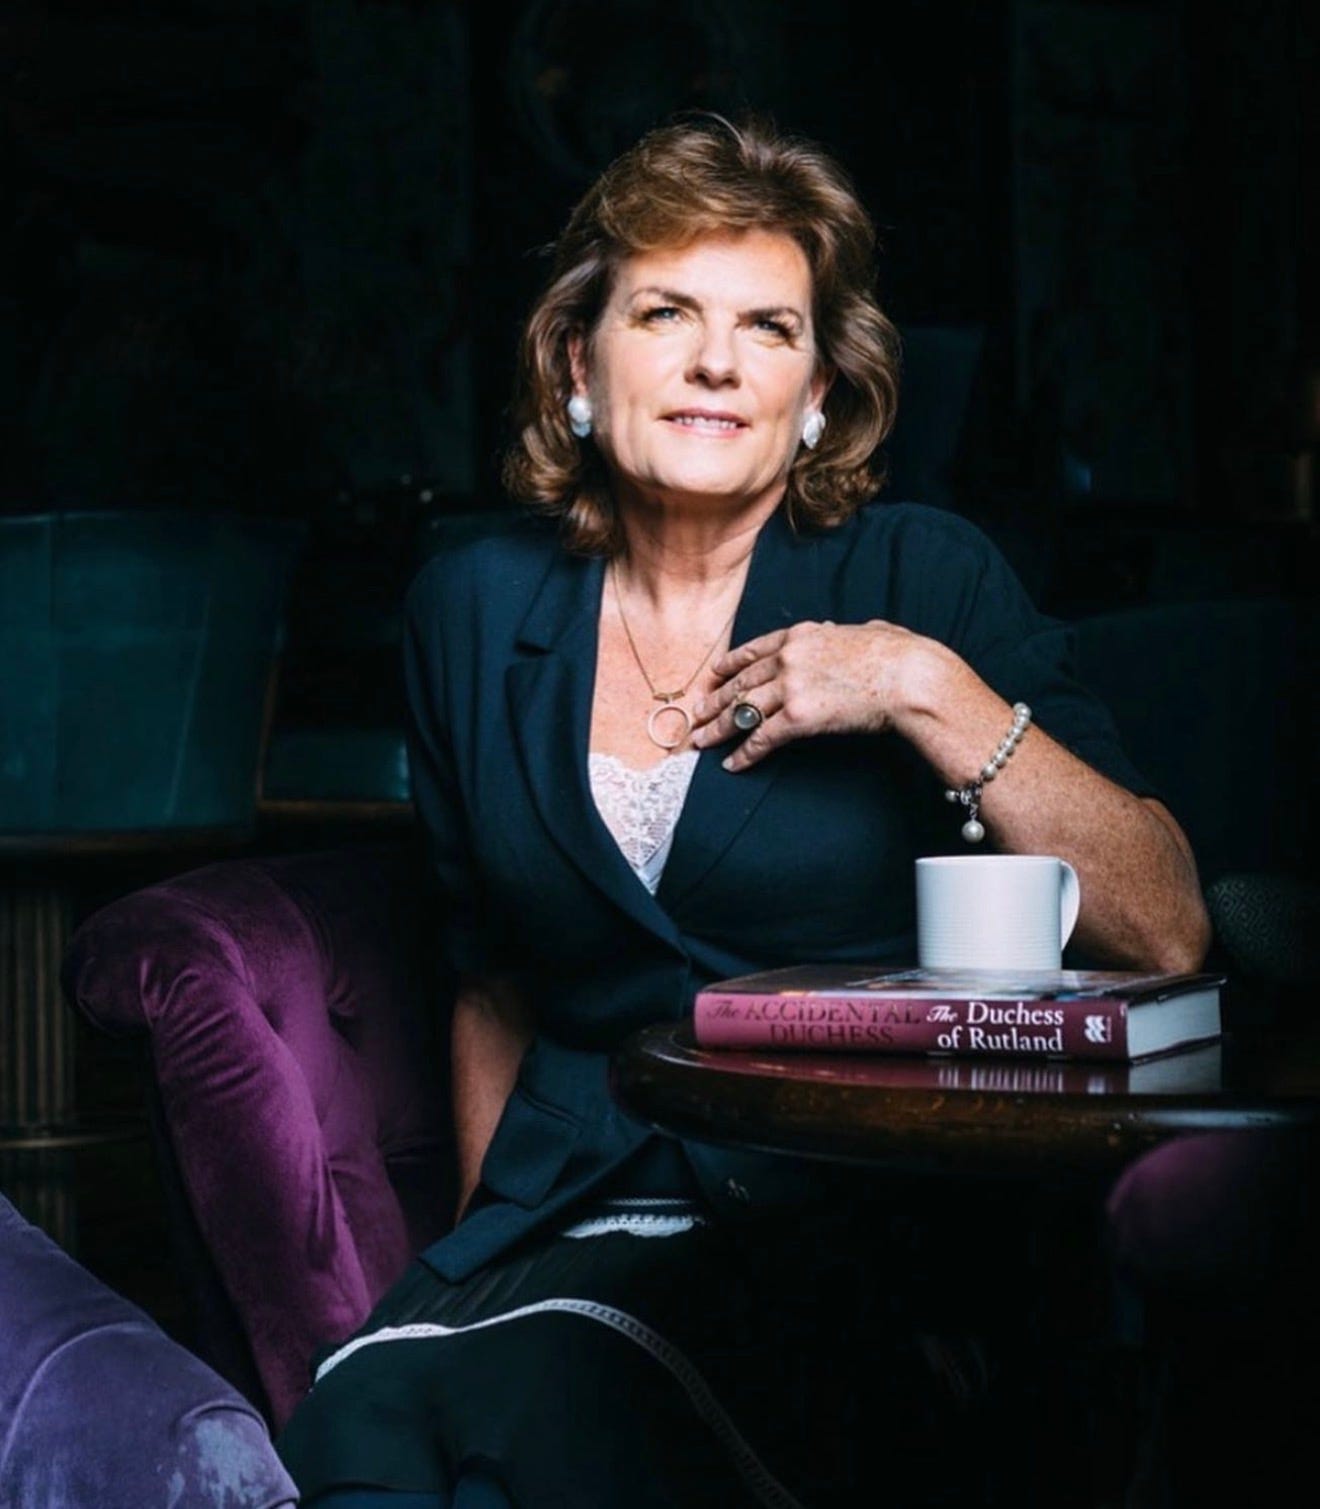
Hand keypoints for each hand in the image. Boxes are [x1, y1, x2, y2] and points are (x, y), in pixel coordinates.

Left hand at [691, 619, 932, 771]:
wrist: (907, 675)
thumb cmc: (897, 655)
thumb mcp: (866, 632)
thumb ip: (849, 635)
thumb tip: (863, 631)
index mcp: (801, 635)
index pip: (754, 651)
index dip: (730, 665)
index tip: (714, 675)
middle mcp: (788, 658)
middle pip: (741, 683)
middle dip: (715, 701)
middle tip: (696, 714)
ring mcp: (790, 687)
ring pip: (742, 711)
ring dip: (719, 729)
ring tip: (701, 741)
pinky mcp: (798, 717)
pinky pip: (762, 738)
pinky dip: (744, 754)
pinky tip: (732, 764)